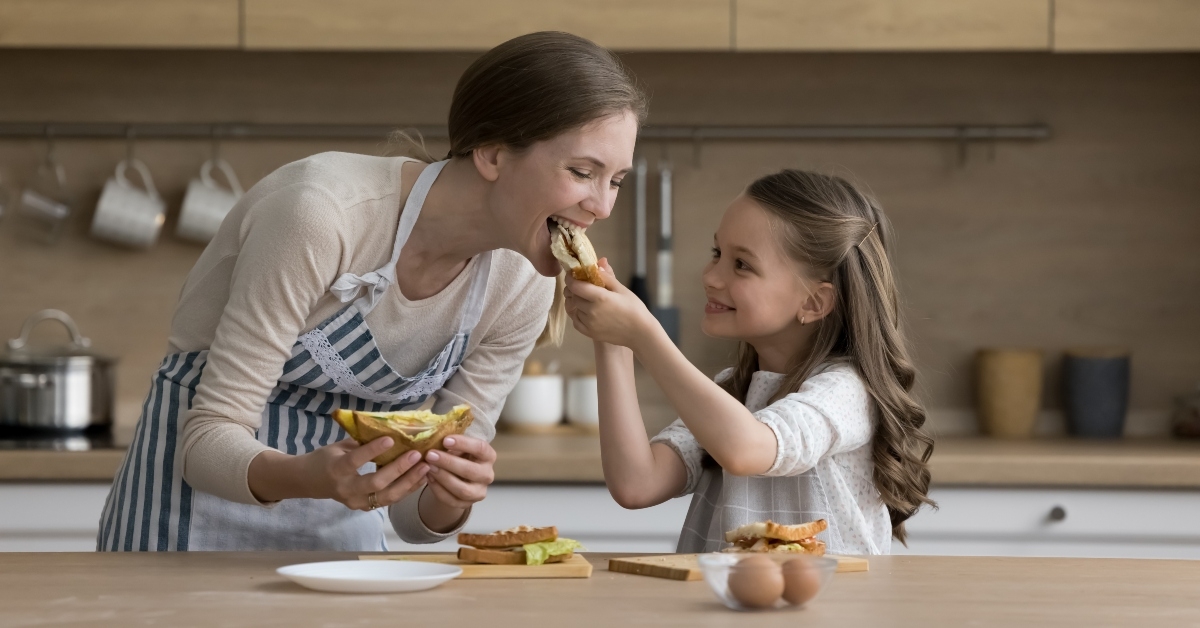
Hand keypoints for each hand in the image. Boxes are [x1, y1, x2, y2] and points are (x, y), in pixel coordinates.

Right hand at [297, 437, 429, 510]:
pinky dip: (406, 489)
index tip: (391, 439)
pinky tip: (421, 478)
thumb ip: (361, 441)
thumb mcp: (339, 446)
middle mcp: (347, 489)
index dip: (373, 450)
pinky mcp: (366, 508)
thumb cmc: (326, 458)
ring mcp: (357, 502)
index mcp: (337, 469)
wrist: (310, 482)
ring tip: (426, 467)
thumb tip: (389, 428)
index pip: (356, 461)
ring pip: (387, 496)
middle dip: (399, 470)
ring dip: (409, 482)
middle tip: (417, 455)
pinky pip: (389, 500)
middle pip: (376, 483)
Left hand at [423, 435, 495, 509]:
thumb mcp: (459, 447)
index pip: (481, 448)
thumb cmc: (459, 456)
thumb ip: (452, 444)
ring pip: (462, 489)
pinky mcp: (466, 504)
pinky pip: (451, 500)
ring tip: (428, 467)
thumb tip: (434, 437)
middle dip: (448, 462)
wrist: (459, 478)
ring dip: (443, 477)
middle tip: (431, 455)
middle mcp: (487, 475)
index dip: (464, 444)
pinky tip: (428, 478)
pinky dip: (438, 489)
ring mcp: (478, 492)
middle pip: (470, 471)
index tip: (445, 440)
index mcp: (488, 456)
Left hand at [564, 259, 657, 348]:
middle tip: (580, 285)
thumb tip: (598, 263)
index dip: (570, 278)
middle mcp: (591, 311)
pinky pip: (576, 322)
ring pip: (573, 309)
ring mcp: (590, 324)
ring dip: (576, 302)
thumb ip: (607, 276)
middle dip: (574, 289)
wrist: (640, 333)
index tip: (571, 274)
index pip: (575, 285)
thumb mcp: (622, 289)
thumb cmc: (634, 308)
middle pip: (573, 296)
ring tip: (585, 298)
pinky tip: (585, 311)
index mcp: (600, 297)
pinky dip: (577, 314)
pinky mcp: (590, 333)